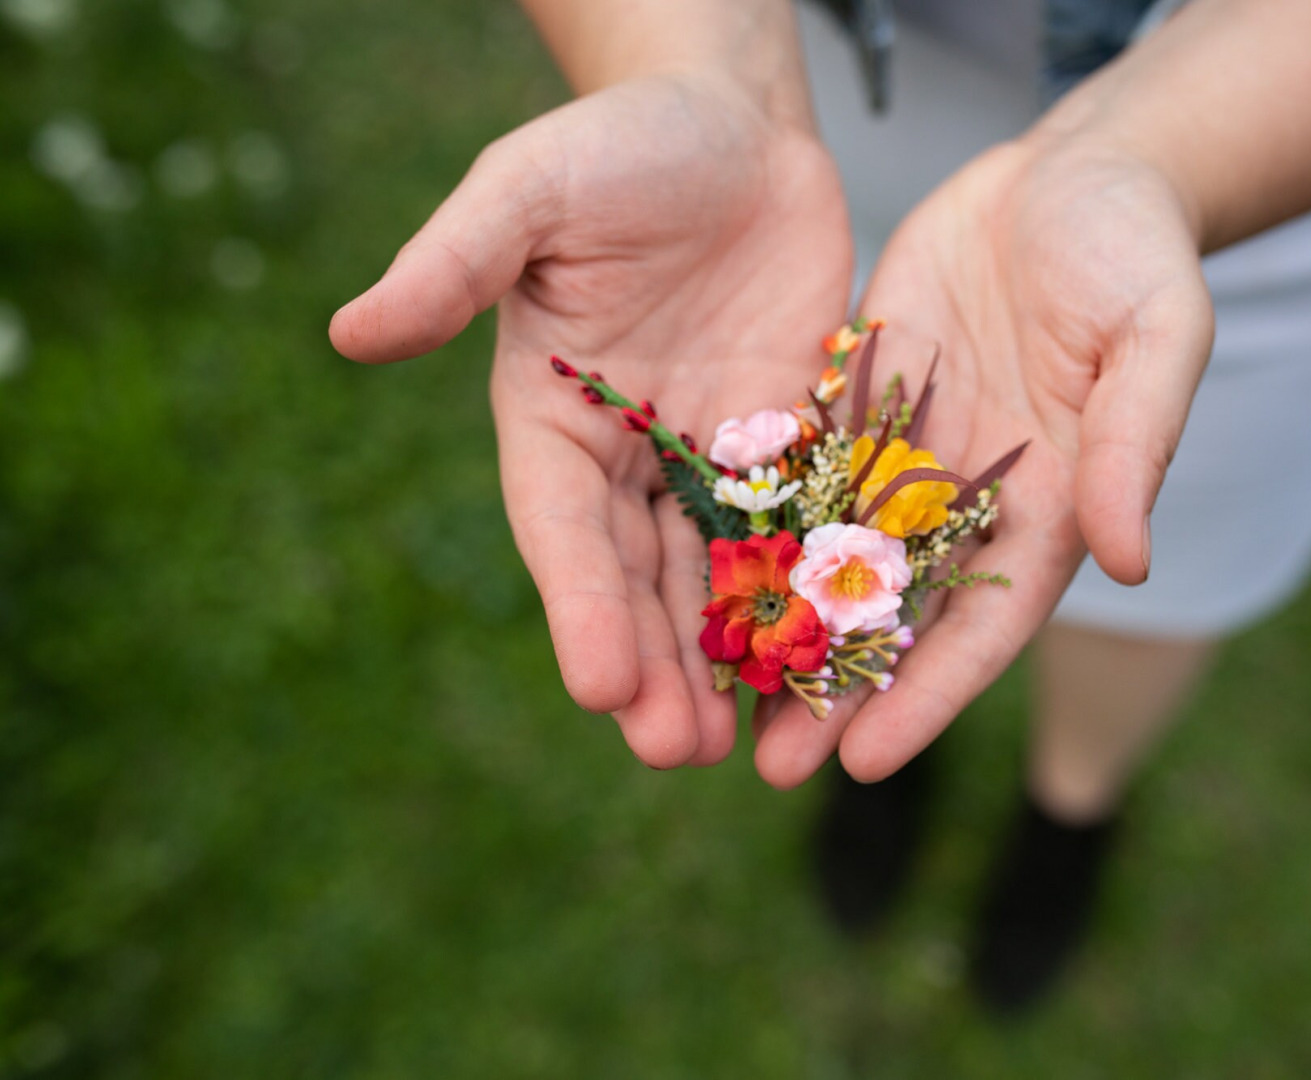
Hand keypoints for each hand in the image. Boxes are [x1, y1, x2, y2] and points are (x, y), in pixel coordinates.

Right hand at [331, 72, 851, 767]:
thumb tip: (351, 332)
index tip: (598, 685)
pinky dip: (811, 595)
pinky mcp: (789, 442)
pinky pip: (802, 528)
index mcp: (551, 416)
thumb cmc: (619, 147)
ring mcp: (713, 455)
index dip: (580, 606)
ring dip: (729, 658)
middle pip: (640, 576)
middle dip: (657, 664)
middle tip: (676, 752)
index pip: (562, 528)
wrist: (734, 126)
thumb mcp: (531, 192)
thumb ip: (454, 262)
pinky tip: (829, 661)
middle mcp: (628, 454)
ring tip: (748, 748)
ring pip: (720, 573)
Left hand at [752, 139, 1213, 786]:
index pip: (986, 625)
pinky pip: (799, 473)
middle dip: (839, 691)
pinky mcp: (857, 404)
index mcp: (1050, 508)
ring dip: (786, 629)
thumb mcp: (1155, 337)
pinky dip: (758, 528)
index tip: (867, 763)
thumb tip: (1132, 562)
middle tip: (773, 768)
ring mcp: (907, 456)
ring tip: (723, 695)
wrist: (1072, 174)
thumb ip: (1135, 444)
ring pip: (835, 560)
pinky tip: (701, 574)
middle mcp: (969, 500)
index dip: (928, 696)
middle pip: (898, 615)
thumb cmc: (1134, 251)